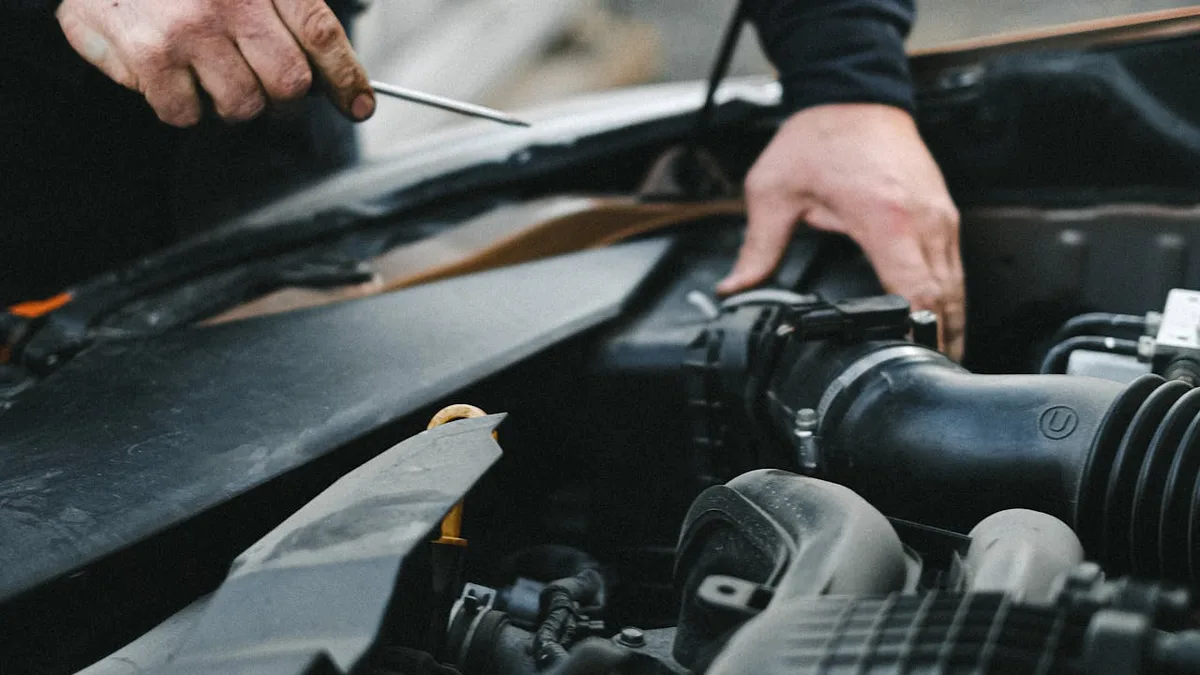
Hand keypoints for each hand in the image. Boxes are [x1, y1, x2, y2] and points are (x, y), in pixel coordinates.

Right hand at [56, 0, 374, 126]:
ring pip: (243, 106)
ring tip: (205, 69)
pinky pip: (187, 114)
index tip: (359, 106)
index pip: (321, 36)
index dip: (346, 79)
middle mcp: (231, 1)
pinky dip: (181, 104)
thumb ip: (287, 13)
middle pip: (289, 84)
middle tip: (260, 83)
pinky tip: (169, 73)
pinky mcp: (149, 54)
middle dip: (280, 96)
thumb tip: (328, 74)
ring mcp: (190, 29)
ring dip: (229, 100)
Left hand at [718, 104, 964, 359]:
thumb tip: (735, 287)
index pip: (916, 292)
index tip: (910, 363)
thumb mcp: (774, 192)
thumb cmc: (820, 137)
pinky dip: (949, 297)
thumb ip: (758, 247)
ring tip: (938, 361)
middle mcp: (924, 220)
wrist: (853, 92)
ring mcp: (940, 216)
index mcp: (886, 220)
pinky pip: (953, 266)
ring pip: (957, 286)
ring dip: (949, 324)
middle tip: (927, 377)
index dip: (917, 334)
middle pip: (946, 299)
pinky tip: (938, 320)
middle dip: (940, 342)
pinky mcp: (943, 212)